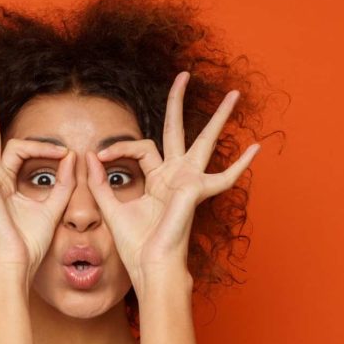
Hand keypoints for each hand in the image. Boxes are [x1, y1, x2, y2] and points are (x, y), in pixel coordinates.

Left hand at [85, 72, 258, 294]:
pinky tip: (255, 148)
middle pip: (178, 131)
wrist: (150, 268)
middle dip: (179, 102)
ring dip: (220, 118)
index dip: (119, 148)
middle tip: (184, 75)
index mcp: (158, 179)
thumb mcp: (111, 210)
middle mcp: (176, 177)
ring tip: (234, 95)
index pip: (141, 147)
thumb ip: (100, 184)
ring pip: (205, 142)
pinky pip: (223, 178)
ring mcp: (189, 183)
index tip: (98, 158)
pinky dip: (239, 165)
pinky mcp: (194, 192)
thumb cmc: (136, 246)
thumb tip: (88, 157)